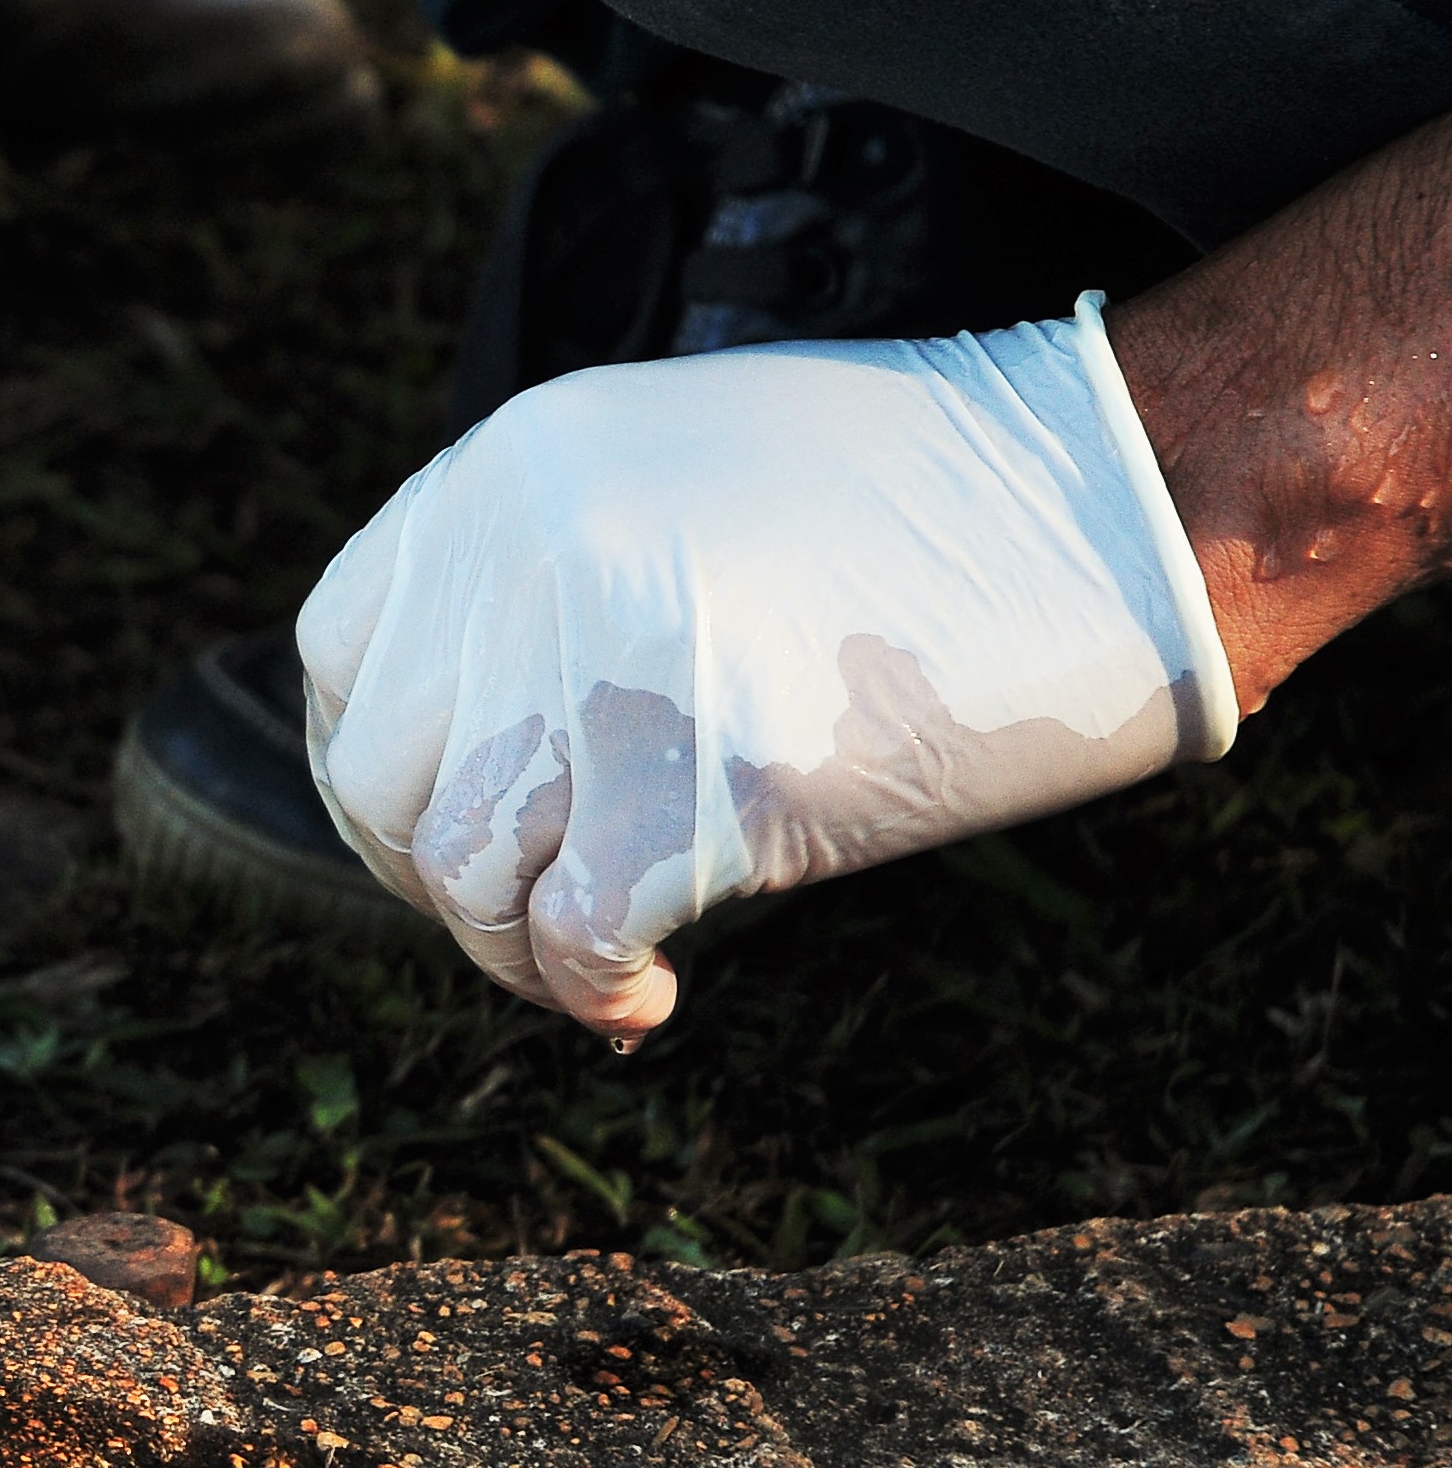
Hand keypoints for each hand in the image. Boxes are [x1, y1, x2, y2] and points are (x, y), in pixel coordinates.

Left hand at [298, 299, 1236, 1042]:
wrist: (1129, 492)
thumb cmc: (930, 503)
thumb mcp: (679, 475)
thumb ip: (551, 576)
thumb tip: (472, 746)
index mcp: (512, 471)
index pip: (338, 654)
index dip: (377, 768)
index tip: (453, 831)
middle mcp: (531, 556)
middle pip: (381, 774)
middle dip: (438, 881)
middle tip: (534, 924)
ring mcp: (614, 659)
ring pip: (459, 867)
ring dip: (510, 952)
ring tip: (597, 965)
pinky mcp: (714, 772)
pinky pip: (572, 936)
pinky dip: (593, 992)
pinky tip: (650, 996)